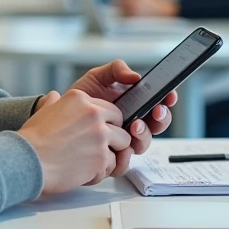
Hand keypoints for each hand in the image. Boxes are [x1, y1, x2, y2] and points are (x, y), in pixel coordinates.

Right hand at [18, 89, 132, 195]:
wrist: (27, 160)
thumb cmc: (31, 140)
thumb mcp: (43, 111)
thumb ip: (54, 103)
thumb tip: (53, 97)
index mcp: (80, 99)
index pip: (109, 108)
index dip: (106, 122)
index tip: (98, 131)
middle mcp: (93, 114)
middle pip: (120, 124)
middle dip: (113, 136)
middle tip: (98, 147)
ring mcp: (100, 136)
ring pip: (123, 144)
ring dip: (110, 153)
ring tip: (92, 160)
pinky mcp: (102, 158)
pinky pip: (113, 165)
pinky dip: (102, 171)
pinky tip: (85, 172)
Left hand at [67, 59, 175, 176]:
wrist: (60, 115)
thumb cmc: (81, 97)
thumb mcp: (98, 77)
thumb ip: (116, 70)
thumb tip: (136, 76)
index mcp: (135, 103)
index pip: (158, 102)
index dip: (167, 99)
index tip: (169, 95)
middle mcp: (134, 122)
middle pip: (158, 124)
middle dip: (161, 118)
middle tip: (155, 111)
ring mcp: (125, 139)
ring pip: (145, 142)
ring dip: (144, 134)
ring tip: (134, 125)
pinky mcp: (113, 154)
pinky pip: (127, 159)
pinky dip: (127, 154)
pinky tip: (122, 146)